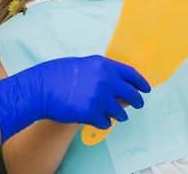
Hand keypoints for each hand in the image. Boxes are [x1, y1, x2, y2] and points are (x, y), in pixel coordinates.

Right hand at [0, 55, 150, 143]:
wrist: (41, 88)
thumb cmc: (58, 75)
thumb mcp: (84, 65)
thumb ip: (102, 72)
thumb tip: (118, 84)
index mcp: (104, 65)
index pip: (131, 74)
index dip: (141, 82)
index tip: (146, 89)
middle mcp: (106, 80)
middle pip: (131, 94)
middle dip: (137, 101)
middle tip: (138, 105)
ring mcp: (100, 97)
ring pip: (120, 112)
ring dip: (119, 115)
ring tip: (115, 115)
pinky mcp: (92, 113)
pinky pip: (106, 122)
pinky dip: (103, 122)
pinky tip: (98, 119)